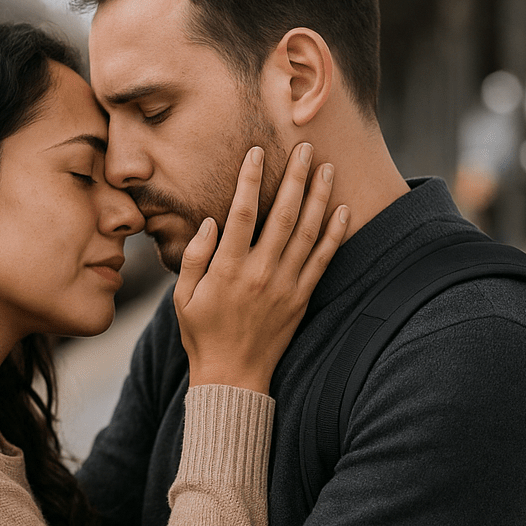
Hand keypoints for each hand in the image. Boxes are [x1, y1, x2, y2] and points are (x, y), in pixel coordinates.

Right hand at [174, 143, 348, 392]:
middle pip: (282, 215)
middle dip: (294, 178)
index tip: (257, 152)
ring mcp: (285, 285)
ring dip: (318, 197)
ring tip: (326, 167)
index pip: (242, 213)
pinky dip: (334, 234)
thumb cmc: (202, 334)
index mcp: (228, 269)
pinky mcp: (301, 298)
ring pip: (307, 232)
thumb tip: (209, 221)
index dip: (250, 179)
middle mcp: (260, 273)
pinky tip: (343, 210)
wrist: (233, 377)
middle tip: (304, 148)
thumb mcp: (183, 297)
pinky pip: (322, 260)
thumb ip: (194, 257)